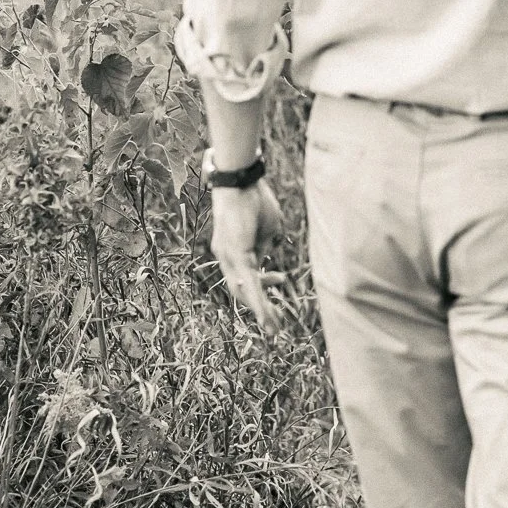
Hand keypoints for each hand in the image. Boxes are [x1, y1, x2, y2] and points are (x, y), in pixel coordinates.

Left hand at [209, 179, 288, 328]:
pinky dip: (258, 301)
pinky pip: (249, 282)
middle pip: (240, 290)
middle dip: (259, 307)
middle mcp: (225, 256)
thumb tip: (266, 259)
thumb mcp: (266, 229)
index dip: (262, 285)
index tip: (282, 277)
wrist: (241, 180)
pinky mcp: (236, 254)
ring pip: (243, 291)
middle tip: (275, 322)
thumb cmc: (255, 199)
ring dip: (259, 311)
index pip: (245, 276)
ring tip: (273, 328)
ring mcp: (228, 256)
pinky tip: (267, 314)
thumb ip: (264, 247)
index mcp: (232, 250)